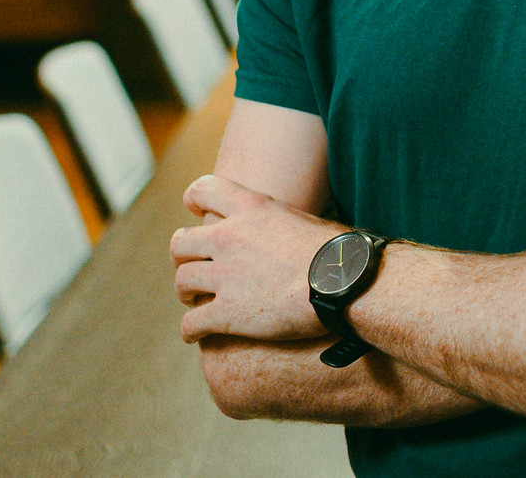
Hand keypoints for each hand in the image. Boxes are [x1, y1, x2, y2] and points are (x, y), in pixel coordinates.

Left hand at [172, 175, 344, 343]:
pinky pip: (190, 323)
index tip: (195, 212)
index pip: (202, 190)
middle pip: (180, 242)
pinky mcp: (228, 313)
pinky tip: (196, 335)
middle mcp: (229, 237)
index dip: (194, 201)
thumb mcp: (302, 218)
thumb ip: (276, 221)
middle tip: (193, 267)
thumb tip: (282, 228)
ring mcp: (225, 275)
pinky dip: (190, 330)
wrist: (345, 284)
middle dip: (182, 256)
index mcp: (250, 208)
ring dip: (185, 293)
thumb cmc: (337, 252)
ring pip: (182, 281)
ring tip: (193, 301)